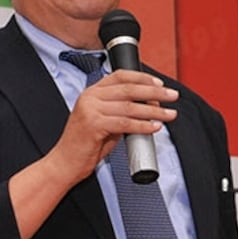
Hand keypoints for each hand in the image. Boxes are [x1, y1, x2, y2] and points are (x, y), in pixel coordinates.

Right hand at [48, 69, 178, 185]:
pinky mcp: (93, 125)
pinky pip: (125, 123)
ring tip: (170, 114)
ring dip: (154, 111)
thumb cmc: (85, 144)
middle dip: (154, 92)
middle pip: (128, 89)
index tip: (160, 84)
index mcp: (91, 92)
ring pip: (130, 106)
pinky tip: (155, 127)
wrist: (65, 162)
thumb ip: (121, 111)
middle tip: (172, 96)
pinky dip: (143, 125)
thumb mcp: (104, 121)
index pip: (120, 76)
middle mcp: (90, 97)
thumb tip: (148, 107)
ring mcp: (90, 110)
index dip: (142, 78)